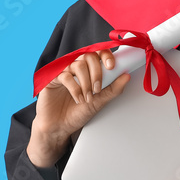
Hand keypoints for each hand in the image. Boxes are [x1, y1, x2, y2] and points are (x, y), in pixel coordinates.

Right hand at [27, 50, 129, 167]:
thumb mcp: (101, 101)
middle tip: (98, 89)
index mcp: (89, 69)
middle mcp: (76, 68)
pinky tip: (78, 98)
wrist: (61, 126)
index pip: (98, 53)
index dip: (106, 55)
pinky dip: (75, 88)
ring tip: (88, 97)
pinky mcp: (52, 79)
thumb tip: (126, 76)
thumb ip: (114, 89)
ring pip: (78, 65)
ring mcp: (64, 72)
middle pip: (89, 56)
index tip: (112, 66)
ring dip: (86, 83)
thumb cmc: (79, 112)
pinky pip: (65, 76)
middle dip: (97, 73)